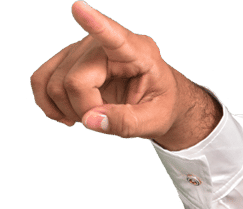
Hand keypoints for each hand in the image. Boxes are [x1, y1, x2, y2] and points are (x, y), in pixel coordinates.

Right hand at [30, 2, 219, 147]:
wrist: (155, 98)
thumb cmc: (160, 104)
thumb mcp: (156, 121)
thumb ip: (127, 123)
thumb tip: (89, 120)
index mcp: (138, 52)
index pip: (113, 36)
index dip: (94, 24)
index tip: (79, 8)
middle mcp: (103, 45)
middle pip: (74, 79)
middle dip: (84, 110)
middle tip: (105, 120)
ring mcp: (81, 50)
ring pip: (53, 82)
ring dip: (67, 110)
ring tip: (91, 117)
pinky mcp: (67, 60)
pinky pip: (41, 79)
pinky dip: (48, 103)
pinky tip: (67, 115)